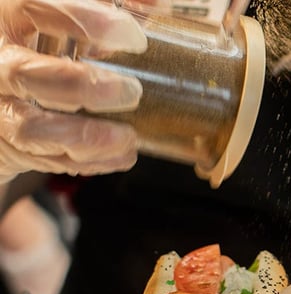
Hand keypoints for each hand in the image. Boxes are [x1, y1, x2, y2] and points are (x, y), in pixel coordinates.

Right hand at [0, 0, 146, 181]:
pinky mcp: (8, 146)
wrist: (1, 97)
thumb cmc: (39, 50)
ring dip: (86, 137)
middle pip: (25, 74)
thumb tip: (155, 4)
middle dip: (83, 86)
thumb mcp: (60, 22)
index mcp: (8, 19)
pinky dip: (89, 161)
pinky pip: (45, 160)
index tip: (134, 38)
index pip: (35, 6)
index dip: (86, 20)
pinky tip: (121, 154)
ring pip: (30, 129)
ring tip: (127, 137)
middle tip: (132, 92)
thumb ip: (102, 8)